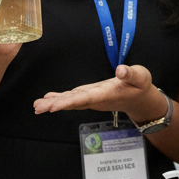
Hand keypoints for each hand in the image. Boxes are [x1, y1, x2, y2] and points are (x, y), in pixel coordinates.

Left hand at [34, 64, 167, 123]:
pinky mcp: (90, 95)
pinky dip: (59, 99)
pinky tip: (47, 99)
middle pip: (73, 103)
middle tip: (38, 108)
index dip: (69, 102)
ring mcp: (91, 98)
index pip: (85, 98)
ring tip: (37, 106)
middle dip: (55, 105)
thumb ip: (131, 74)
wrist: (141, 99)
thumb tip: (121, 70)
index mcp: (106, 94)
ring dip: (53, 103)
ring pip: (70, 102)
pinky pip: (72, 99)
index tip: (54, 106)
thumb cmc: (141, 86)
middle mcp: (96, 99)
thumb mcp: (141, 76)